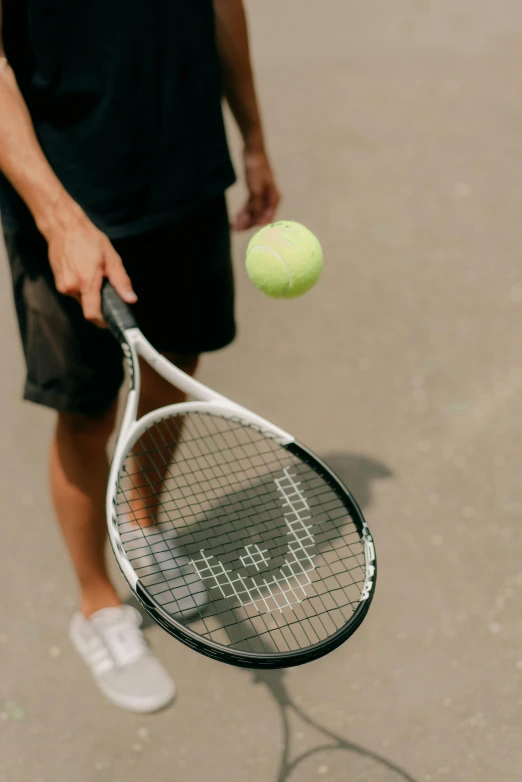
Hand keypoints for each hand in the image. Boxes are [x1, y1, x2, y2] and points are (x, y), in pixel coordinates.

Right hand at [42, 203, 136, 326]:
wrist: (63, 226)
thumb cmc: (88, 239)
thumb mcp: (111, 258)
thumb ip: (121, 281)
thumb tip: (131, 299)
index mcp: (85, 282)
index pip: (92, 314)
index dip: (103, 322)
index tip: (112, 322)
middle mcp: (70, 287)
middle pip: (88, 307)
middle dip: (100, 303)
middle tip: (108, 289)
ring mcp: (62, 286)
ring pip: (81, 300)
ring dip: (91, 294)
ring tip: (96, 276)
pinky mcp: (58, 282)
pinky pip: (74, 292)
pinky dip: (83, 288)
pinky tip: (86, 273)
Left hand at [232, 146, 279, 231]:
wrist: (252, 151)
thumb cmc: (256, 168)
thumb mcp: (255, 189)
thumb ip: (256, 205)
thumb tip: (256, 219)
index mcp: (274, 199)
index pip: (267, 218)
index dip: (255, 225)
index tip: (243, 229)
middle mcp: (270, 199)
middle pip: (259, 216)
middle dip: (248, 223)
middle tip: (235, 229)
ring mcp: (262, 196)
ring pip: (253, 212)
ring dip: (244, 219)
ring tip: (233, 225)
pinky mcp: (255, 192)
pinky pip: (250, 206)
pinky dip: (243, 211)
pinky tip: (236, 217)